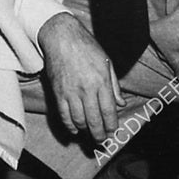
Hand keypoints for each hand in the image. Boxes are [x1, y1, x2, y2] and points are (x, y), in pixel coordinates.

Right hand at [38, 13, 124, 141]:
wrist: (61, 36)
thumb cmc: (86, 46)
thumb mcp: (106, 62)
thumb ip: (114, 85)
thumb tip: (121, 104)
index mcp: (102, 81)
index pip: (109, 112)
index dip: (111, 127)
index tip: (113, 134)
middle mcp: (87, 89)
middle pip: (94, 121)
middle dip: (99, 136)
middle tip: (102, 142)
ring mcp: (71, 91)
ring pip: (79, 121)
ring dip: (85, 132)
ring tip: (89, 135)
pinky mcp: (57, 91)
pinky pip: (63, 114)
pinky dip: (69, 125)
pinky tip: (74, 129)